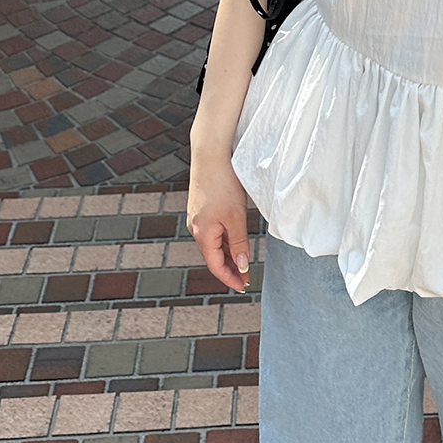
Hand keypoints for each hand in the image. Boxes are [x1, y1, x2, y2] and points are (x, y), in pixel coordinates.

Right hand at [186, 150, 252, 293]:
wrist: (210, 156)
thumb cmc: (223, 186)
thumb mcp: (236, 217)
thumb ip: (239, 243)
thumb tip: (242, 266)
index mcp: (203, 234)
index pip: (215, 265)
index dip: (230, 278)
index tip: (243, 286)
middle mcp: (196, 228)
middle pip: (213, 256)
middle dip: (230, 268)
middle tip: (246, 278)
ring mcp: (197, 218)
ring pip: (214, 243)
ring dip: (228, 254)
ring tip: (244, 262)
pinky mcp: (201, 208)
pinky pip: (213, 231)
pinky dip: (224, 240)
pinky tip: (235, 240)